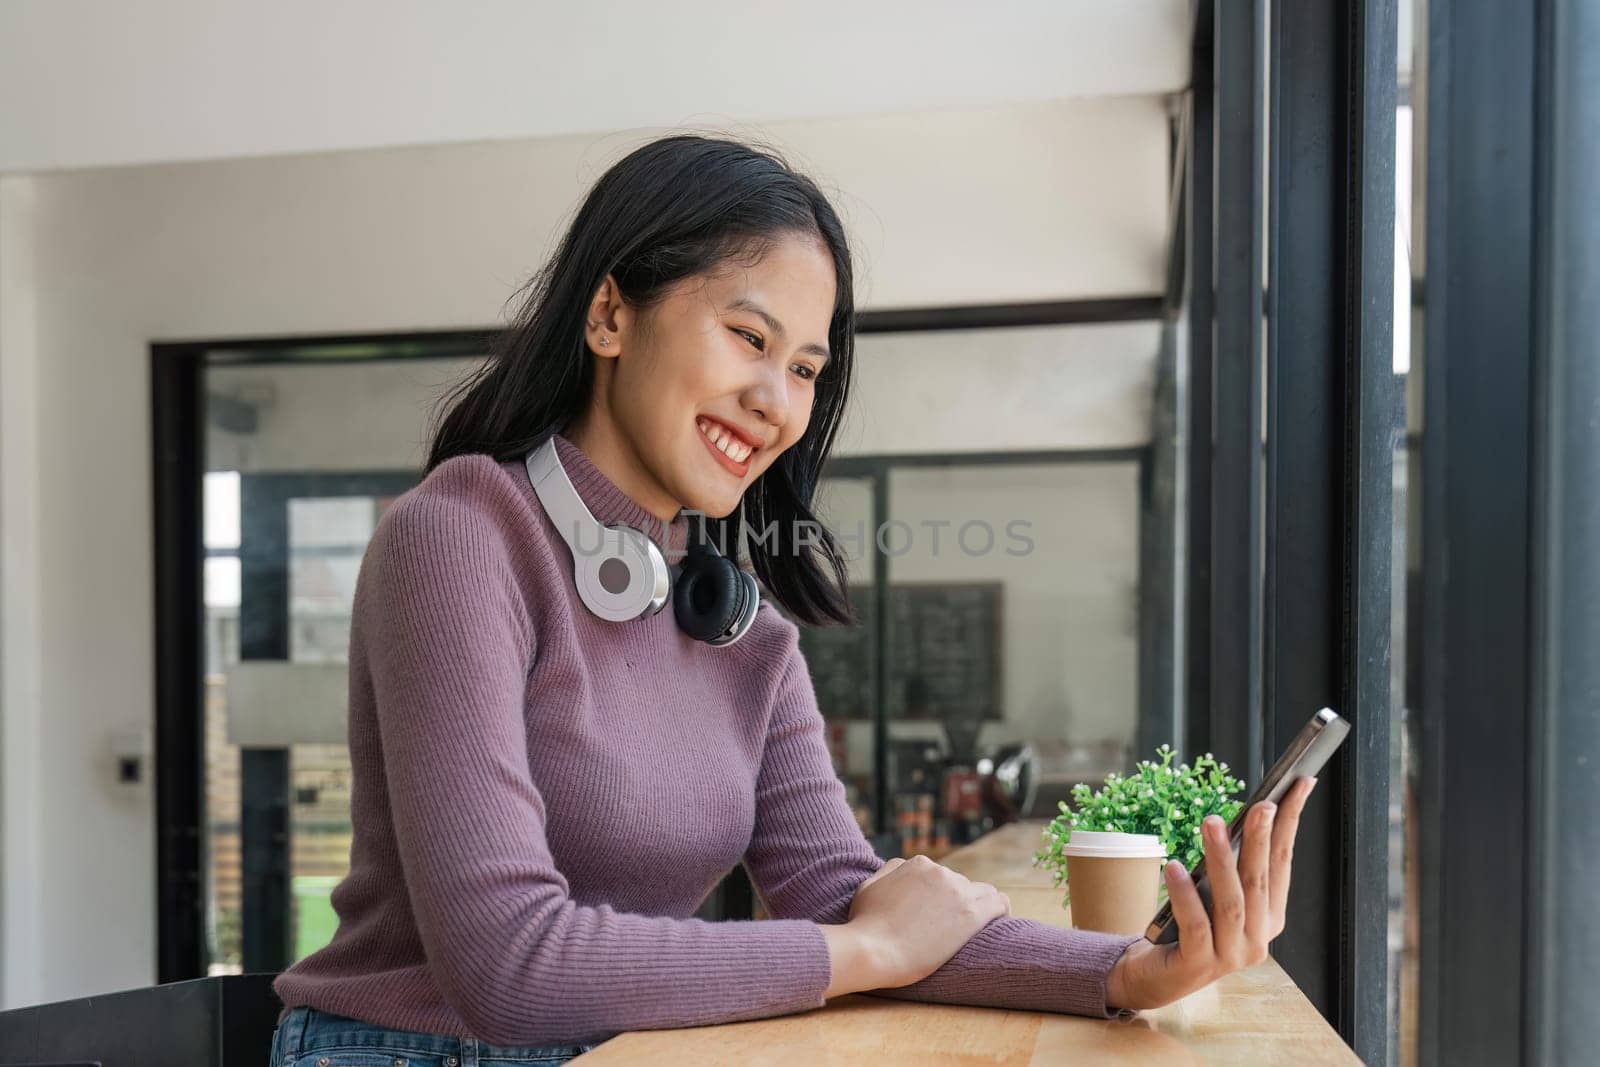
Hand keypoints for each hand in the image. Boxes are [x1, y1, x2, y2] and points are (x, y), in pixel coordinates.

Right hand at [834, 855, 1010, 991]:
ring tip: (974, 927)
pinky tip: (999, 921)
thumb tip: (904, 868)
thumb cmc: (865, 923)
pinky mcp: (971, 916)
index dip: (939, 895)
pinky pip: (999, 904)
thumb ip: (890, 871)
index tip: (936, 913)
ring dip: (979, 906)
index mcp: (919, 864)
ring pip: (982, 892)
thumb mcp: (869, 886)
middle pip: (960, 884)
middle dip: (956, 902)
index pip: (940, 875)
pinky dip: (1001, 910)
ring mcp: (958, 893)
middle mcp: (941, 872)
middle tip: (946, 928)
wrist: (874, 950)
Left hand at [1105, 776, 1317, 1011]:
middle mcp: (1258, 938)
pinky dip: (1186, 894)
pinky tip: (1173, 867)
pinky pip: (1196, 924)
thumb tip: (1236, 818)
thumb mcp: (1214, 891)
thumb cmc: (1189, 924)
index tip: (1298, 786)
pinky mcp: (1199, 965)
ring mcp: (1231, 955)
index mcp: (1269, 917)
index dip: (1290, 824)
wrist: (1157, 974)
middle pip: (1260, 880)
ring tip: (1211, 823)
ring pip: (1232, 901)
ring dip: (1222, 859)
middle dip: (1262, 839)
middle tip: (1260, 804)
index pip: (1283, 862)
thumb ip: (1229, 865)